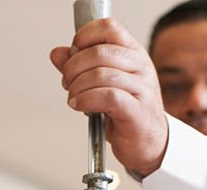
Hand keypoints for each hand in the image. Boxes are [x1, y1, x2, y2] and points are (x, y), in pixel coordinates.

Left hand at [50, 18, 168, 176]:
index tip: (73, 52)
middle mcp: (141, 67)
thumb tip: (57, 54)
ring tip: (72, 96)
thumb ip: (80, 66)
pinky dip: (86, 99)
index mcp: (134, 53)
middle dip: (74, 66)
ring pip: (101, 74)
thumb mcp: (102, 84)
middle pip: (100, 52)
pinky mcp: (137, 111)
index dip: (85, 36)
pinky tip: (78, 105)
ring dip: (77, 86)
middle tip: (67, 82)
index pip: (109, 28)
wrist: (148, 144)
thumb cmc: (127, 113)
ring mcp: (142, 88)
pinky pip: (107, 97)